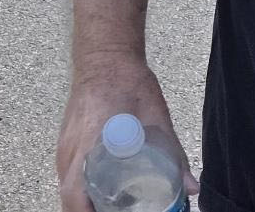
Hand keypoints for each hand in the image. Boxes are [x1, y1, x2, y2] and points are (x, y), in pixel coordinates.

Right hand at [57, 59, 198, 211]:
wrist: (105, 57)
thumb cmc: (128, 82)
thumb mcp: (157, 117)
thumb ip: (173, 153)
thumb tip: (190, 187)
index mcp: (90, 142)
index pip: (76, 193)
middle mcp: (70, 150)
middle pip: (68, 199)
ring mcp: (64, 149)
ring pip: (65, 191)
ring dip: (83, 205)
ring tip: (110, 209)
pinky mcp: (66, 146)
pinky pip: (67, 178)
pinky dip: (80, 192)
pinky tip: (101, 196)